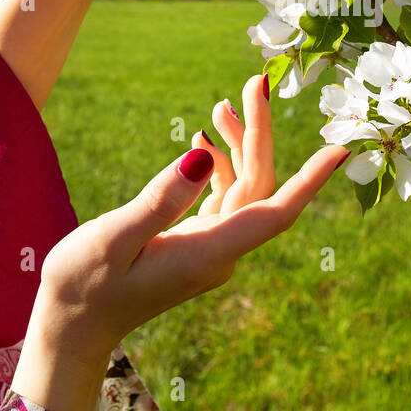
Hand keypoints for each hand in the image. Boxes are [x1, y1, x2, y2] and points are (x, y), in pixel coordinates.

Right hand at [10, 74, 348, 410]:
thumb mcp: (114, 237)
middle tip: (256, 82)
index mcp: (209, 253)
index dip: (311, 179)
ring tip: (224, 104)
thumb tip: (203, 156)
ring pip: (242, 189)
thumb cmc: (83, 285)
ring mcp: (210, 249)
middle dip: (261, 134)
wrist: (69, 327)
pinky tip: (202, 143)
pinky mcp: (194, 244)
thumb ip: (160, 198)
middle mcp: (219, 252)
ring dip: (238, 146)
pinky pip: (222, 200)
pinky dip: (218, 167)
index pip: (276, 211)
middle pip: (259, 186)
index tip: (340, 149)